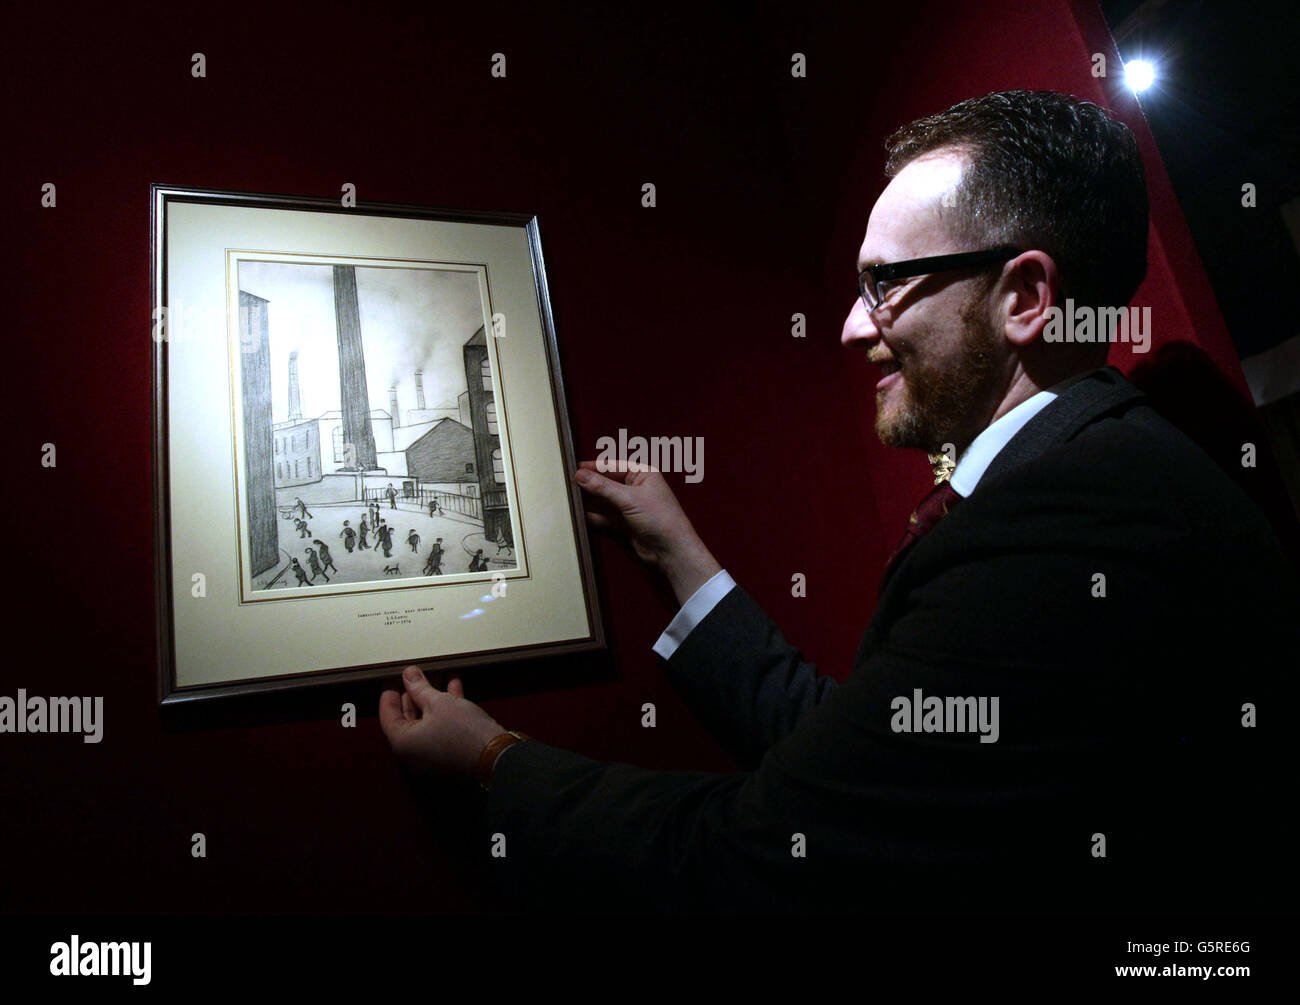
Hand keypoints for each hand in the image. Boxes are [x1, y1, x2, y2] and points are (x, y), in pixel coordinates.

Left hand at [379, 666, 505, 779]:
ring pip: (426, 722)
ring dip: (432, 699)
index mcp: (403, 743)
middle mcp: (413, 753)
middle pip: (407, 718)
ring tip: (438, 675)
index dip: (390, 693)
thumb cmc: (463, 730)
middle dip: (414, 694)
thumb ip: (419, 688)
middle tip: (416, 675)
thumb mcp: (439, 702)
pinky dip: (444, 711)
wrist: (496, 757)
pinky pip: (440, 729)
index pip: (387, 715)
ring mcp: (431, 756)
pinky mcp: (448, 754)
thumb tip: (408, 674)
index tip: (393, 678)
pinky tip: (454, 689)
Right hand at [574, 459, 720, 603]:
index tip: (575, 468)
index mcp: (643, 475)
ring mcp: (630, 508)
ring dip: (589, 502)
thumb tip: (581, 475)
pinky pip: (604, 518)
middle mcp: (636, 489)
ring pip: (603, 502)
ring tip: (569, 500)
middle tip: (568, 484)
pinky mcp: (624, 525)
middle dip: (589, 485)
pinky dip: (592, 517)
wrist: (671, 551)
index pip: (614, 466)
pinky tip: (579, 516)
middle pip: (606, 484)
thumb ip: (603, 487)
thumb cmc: (661, 518)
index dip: (594, 467)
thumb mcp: (629, 498)